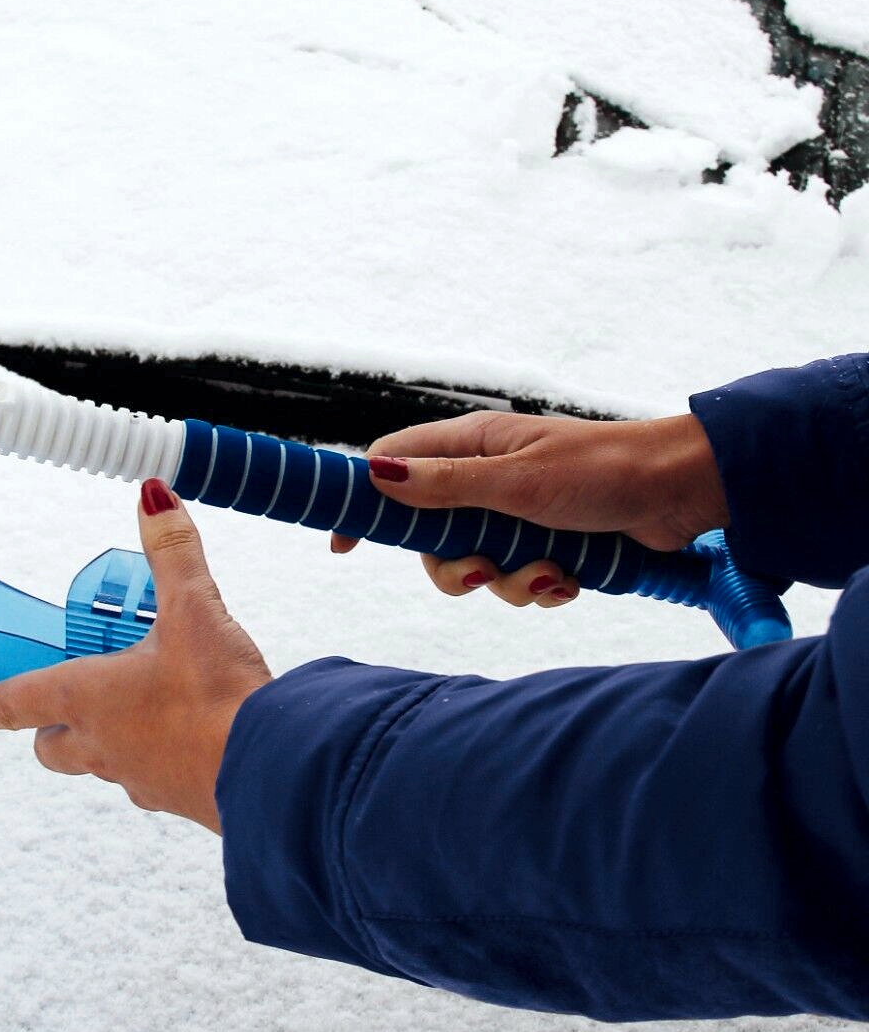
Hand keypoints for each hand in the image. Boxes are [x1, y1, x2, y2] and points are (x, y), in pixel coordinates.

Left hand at [0, 479, 270, 831]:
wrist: (268, 769)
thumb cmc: (217, 695)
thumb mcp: (195, 609)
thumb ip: (171, 551)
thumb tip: (154, 497)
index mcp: (88, 698)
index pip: (16, 703)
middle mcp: (101, 744)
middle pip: (51, 748)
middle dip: (49, 729)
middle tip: (63, 704)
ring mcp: (136, 778)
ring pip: (99, 764)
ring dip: (104, 742)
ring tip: (136, 711)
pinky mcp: (174, 800)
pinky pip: (147, 781)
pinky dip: (152, 760)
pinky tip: (183, 740)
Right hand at [331, 410, 728, 607]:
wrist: (686, 494)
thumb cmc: (606, 470)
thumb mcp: (517, 481)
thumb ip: (445, 484)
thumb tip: (376, 474)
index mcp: (474, 445)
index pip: (395, 464)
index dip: (365, 501)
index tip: (345, 544)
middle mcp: (489, 477)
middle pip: (432, 535)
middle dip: (455, 566)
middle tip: (479, 573)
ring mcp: (518, 512)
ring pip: (477, 564)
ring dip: (509, 581)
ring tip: (550, 575)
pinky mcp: (549, 542)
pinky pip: (519, 578)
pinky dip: (541, 586)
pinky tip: (572, 579)